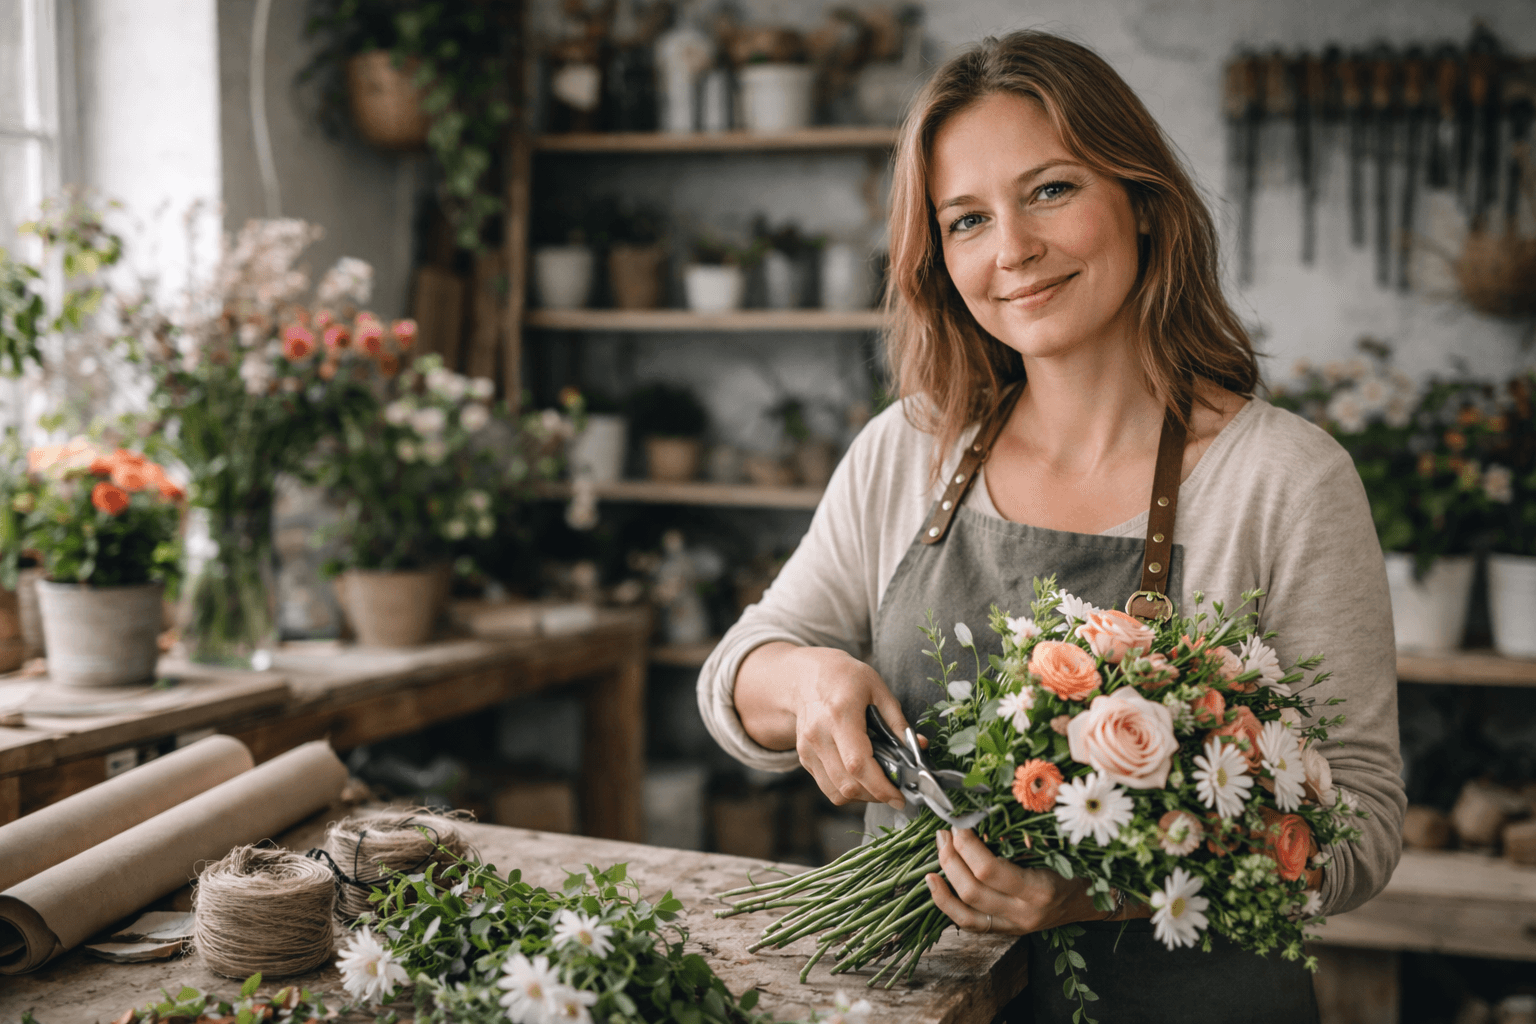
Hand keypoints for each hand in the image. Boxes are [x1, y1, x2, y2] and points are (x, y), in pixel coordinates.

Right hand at [734, 642, 910, 810]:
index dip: (880, 787)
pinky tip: (861, 777)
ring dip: (862, 796)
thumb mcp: (878, 689)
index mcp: (839, 715)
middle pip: (847, 784)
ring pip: (837, 792)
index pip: (858, 764)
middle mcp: (818, 735)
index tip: (900, 796)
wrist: (805, 675)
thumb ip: (898, 722)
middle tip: (895, 790)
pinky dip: (847, 790)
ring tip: (879, 785)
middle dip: (876, 795)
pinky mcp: (804, 757)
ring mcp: (808, 749)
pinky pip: (828, 787)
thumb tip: (920, 747)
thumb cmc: (846, 678)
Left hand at [925, 828, 1120, 933]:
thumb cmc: (1083, 866)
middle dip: (951, 856)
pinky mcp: (1005, 930)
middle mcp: (1025, 913)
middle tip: (946, 830)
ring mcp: (1014, 926)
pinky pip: (969, 924)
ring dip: (945, 875)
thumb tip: (997, 801)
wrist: (1096, 903)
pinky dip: (946, 903)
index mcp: (1041, 889)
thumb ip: (1031, 829)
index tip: (960, 821)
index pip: (989, 870)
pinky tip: (933, 882)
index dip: (967, 844)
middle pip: (972, 890)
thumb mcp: (1064, 844)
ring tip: (940, 847)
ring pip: (965, 910)